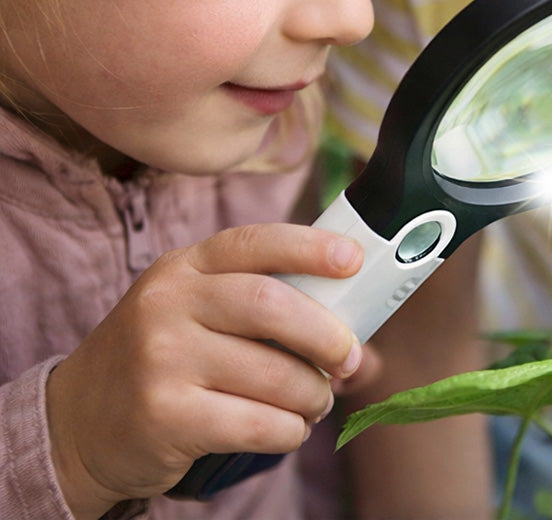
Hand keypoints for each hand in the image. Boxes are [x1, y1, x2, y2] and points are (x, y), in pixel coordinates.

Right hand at [46, 223, 363, 518]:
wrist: (77, 420)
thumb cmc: (163, 355)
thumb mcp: (193, 307)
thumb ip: (257, 299)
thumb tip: (352, 322)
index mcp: (184, 267)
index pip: (255, 242)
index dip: (311, 248)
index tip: (353, 260)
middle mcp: (167, 304)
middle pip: (271, 305)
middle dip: (326, 334)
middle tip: (349, 357)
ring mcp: (161, 360)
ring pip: (271, 373)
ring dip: (312, 392)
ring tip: (317, 400)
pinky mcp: (163, 417)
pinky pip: (254, 423)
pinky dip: (288, 430)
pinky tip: (289, 428)